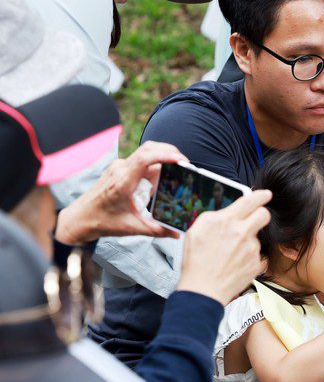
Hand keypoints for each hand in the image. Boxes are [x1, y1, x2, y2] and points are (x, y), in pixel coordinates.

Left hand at [56, 141, 186, 244]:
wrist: (79, 218)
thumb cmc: (102, 222)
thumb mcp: (132, 228)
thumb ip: (157, 230)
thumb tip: (177, 233)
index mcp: (123, 182)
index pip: (146, 158)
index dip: (166, 155)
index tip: (182, 161)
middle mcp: (120, 170)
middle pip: (149, 149)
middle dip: (170, 152)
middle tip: (185, 164)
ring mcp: (119, 167)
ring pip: (145, 152)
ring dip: (162, 157)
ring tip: (176, 170)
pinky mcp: (119, 169)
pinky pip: (140, 161)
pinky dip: (154, 164)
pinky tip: (160, 179)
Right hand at [176, 189, 272, 304]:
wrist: (203, 289)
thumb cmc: (196, 261)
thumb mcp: (197, 230)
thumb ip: (216, 217)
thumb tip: (229, 211)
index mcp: (226, 221)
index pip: (251, 201)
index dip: (261, 195)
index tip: (265, 194)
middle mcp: (242, 232)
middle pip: (264, 214)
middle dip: (260, 214)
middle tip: (253, 220)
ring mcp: (251, 249)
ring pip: (257, 237)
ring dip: (248, 242)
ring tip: (230, 254)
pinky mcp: (256, 263)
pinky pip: (257, 255)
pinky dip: (249, 258)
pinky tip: (236, 264)